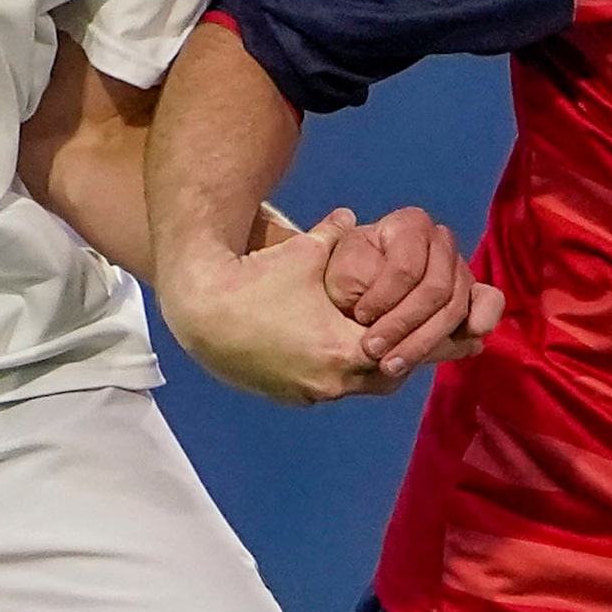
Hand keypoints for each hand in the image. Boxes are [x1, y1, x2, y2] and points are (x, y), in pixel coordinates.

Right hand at [162, 209, 396, 405]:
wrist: (200, 309)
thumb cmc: (257, 278)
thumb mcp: (304, 251)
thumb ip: (336, 233)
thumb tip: (350, 215)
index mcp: (344, 350)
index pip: (401, 349)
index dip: (409, 329)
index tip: (410, 314)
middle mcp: (330, 382)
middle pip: (384, 377)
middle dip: (392, 353)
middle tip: (390, 326)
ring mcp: (306, 394)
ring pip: (353, 386)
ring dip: (360, 364)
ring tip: (357, 332)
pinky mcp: (285, 396)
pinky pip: (322, 387)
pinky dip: (330, 370)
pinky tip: (321, 343)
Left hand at [321, 206, 504, 379]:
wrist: (353, 299)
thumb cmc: (343, 280)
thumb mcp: (335, 271)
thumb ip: (354, 274)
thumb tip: (361, 260)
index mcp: (409, 225)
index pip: (407, 266)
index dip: (384, 296)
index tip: (359, 316)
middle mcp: (441, 241)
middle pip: (436, 289)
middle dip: (403, 325)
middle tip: (372, 350)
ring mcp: (459, 268)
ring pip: (454, 306)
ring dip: (424, 341)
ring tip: (392, 365)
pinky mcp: (472, 296)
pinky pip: (490, 302)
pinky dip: (483, 318)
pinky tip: (471, 335)